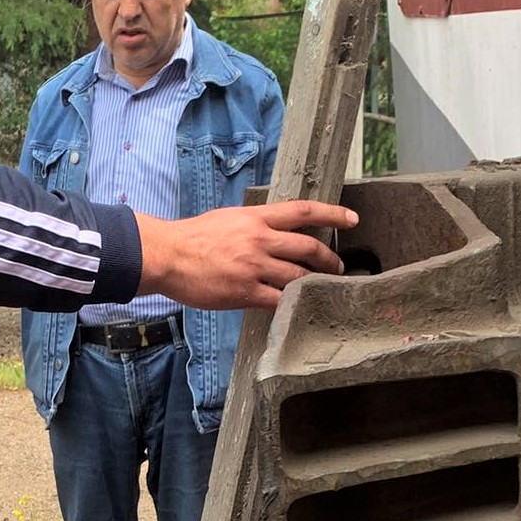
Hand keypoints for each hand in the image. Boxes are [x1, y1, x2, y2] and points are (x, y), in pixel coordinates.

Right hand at [134, 198, 356, 310]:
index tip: (352, 218)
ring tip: (321, 289)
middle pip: (308, 247)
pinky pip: (277, 300)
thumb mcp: (227, 219)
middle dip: (329, 258)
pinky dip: (291, 304)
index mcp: (256, 218)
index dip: (332, 213)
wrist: (168, 255)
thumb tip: (273, 233)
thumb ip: (254, 226)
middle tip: (338, 266)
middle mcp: (259, 240)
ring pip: (297, 276)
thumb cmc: (192, 237)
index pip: (303, 212)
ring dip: (314, 284)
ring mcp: (254, 267)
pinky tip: (297, 308)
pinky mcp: (245, 292)